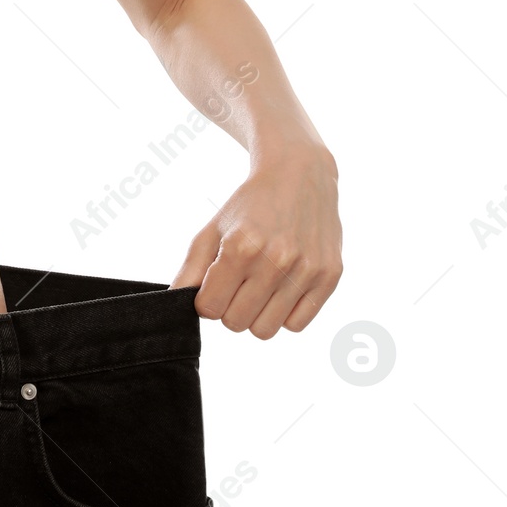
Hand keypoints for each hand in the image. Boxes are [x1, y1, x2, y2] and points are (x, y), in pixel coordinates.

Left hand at [171, 145, 341, 337]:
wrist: (300, 176)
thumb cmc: (250, 205)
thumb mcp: (213, 229)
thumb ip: (191, 269)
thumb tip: (176, 302)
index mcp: (241, 247)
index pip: (209, 308)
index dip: (206, 300)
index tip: (214, 284)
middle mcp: (276, 261)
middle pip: (235, 323)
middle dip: (229, 308)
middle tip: (237, 283)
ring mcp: (306, 270)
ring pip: (265, 331)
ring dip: (256, 315)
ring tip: (259, 287)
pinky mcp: (330, 277)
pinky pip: (296, 325)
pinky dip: (284, 314)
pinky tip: (282, 288)